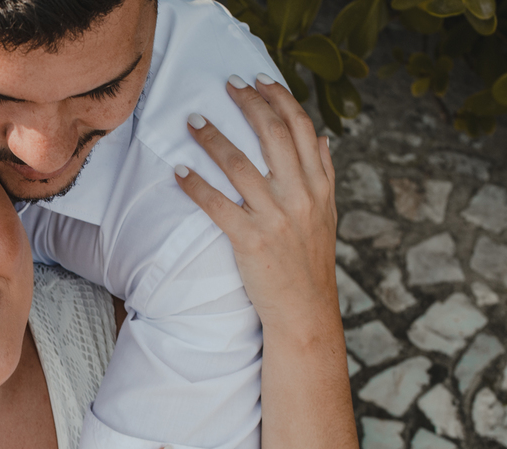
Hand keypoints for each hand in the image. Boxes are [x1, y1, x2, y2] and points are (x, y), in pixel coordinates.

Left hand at [175, 75, 338, 333]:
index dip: (279, 98)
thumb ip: (324, 173)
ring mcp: (276, 218)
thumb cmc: (309, 261)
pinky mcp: (251, 241)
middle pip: (273, 135)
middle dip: (248, 104)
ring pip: (240, 165)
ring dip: (213, 138)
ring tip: (192, 121)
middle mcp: (301, 195)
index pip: (301, 128)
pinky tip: (180, 171)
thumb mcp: (327, 214)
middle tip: (226, 85)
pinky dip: (196, 186)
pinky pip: (218, 206)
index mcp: (319, 185)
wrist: (305, 310)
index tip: (259, 79)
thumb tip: (321, 136)